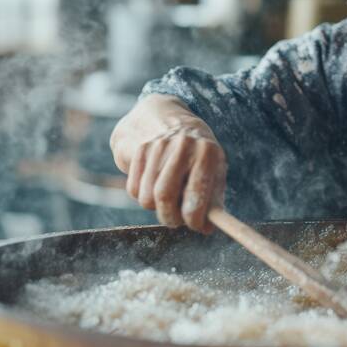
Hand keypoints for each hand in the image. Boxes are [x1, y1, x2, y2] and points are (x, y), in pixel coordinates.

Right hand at [110, 95, 226, 233]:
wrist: (166, 117)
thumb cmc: (197, 151)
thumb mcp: (213, 166)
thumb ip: (214, 198)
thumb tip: (208, 228)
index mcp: (207, 152)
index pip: (196, 195)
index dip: (195, 218)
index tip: (197, 226)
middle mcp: (182, 146)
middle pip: (165, 197)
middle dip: (171, 218)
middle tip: (177, 221)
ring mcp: (157, 146)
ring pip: (147, 198)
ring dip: (156, 208)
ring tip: (168, 199)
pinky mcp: (139, 150)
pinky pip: (133, 190)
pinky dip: (143, 196)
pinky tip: (153, 186)